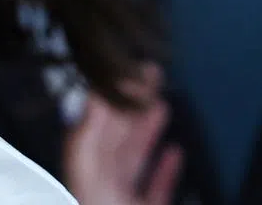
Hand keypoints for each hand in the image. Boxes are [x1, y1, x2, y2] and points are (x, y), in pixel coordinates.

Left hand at [63, 64, 183, 204]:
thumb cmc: (91, 202)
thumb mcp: (86, 165)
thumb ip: (88, 131)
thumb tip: (94, 95)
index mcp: (86, 161)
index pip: (101, 119)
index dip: (115, 93)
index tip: (129, 70)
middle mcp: (102, 174)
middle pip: (120, 131)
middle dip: (135, 102)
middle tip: (150, 73)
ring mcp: (123, 191)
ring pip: (137, 154)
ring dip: (149, 129)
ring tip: (160, 103)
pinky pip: (156, 186)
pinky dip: (166, 169)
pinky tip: (175, 151)